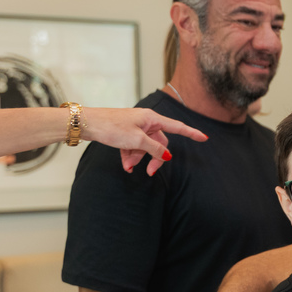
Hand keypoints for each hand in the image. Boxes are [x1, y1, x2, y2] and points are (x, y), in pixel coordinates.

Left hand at [80, 108, 207, 175]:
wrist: (87, 123)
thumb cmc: (111, 127)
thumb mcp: (136, 141)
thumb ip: (154, 148)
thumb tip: (167, 155)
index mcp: (152, 118)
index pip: (177, 127)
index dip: (191, 133)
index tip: (204, 138)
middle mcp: (146, 121)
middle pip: (159, 142)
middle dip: (153, 158)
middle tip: (149, 173)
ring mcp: (136, 127)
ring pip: (145, 146)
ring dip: (138, 158)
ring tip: (127, 166)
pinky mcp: (126, 133)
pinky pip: (135, 146)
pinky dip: (130, 155)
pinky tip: (124, 163)